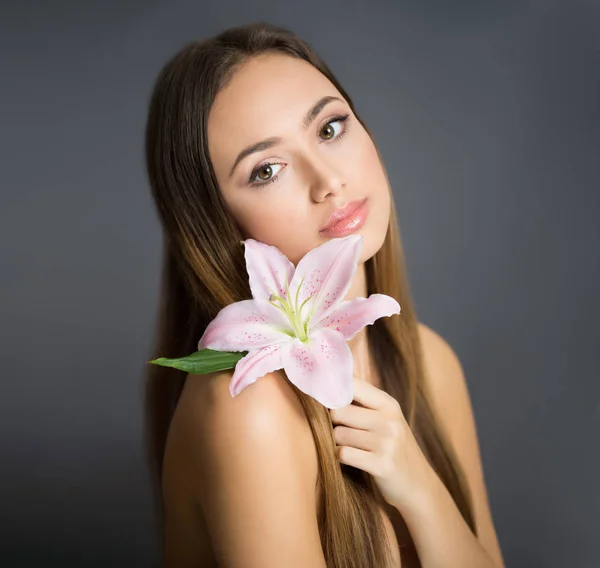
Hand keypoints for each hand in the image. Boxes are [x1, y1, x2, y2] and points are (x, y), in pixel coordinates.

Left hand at [329, 375, 432, 509]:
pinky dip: (340, 457)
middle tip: (338, 430)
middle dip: (332, 422)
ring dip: (336, 442)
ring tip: (348, 447)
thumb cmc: (394, 448)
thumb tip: (332, 378)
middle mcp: (389, 420)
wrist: (419, 486)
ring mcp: (386, 443)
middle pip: (339, 411)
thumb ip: (363, 401)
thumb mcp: (387, 419)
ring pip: (338, 434)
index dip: (332, 389)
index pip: (352, 385)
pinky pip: (343, 454)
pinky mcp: (381, 465)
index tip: (321, 395)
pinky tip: (350, 459)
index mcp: (388, 404)